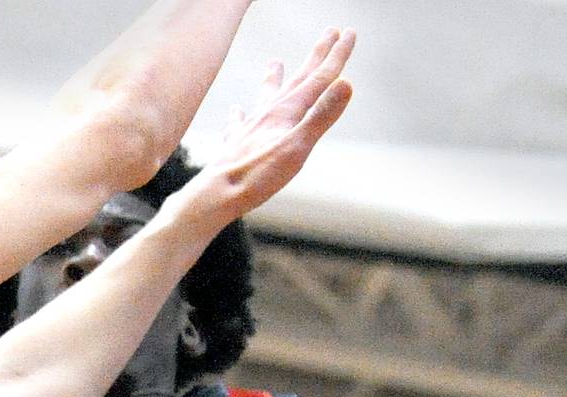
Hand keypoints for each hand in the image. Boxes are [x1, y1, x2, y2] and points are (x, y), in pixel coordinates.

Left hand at [174, 28, 355, 226]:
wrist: (217, 193)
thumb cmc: (257, 175)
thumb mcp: (297, 147)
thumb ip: (321, 116)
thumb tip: (346, 84)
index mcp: (286, 112)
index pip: (318, 78)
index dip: (336, 56)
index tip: (349, 33)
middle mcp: (268, 113)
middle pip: (298, 79)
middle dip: (316, 56)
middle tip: (330, 32)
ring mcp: (250, 127)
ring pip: (265, 96)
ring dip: (273, 79)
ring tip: (274, 62)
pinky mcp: (235, 145)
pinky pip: (238, 123)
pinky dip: (240, 114)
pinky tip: (237, 110)